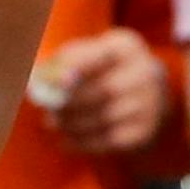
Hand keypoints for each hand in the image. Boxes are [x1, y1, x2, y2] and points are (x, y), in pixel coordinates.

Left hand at [39, 29, 170, 154]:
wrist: (146, 93)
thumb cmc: (103, 70)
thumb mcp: (88, 54)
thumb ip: (63, 62)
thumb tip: (39, 79)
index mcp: (127, 46)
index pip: (101, 55)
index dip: (78, 68)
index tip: (56, 81)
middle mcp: (145, 72)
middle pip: (103, 90)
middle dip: (70, 102)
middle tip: (47, 109)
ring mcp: (150, 103)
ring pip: (104, 118)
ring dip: (72, 124)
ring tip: (53, 123)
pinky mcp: (146, 130)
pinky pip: (109, 140)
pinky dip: (83, 142)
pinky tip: (66, 140)